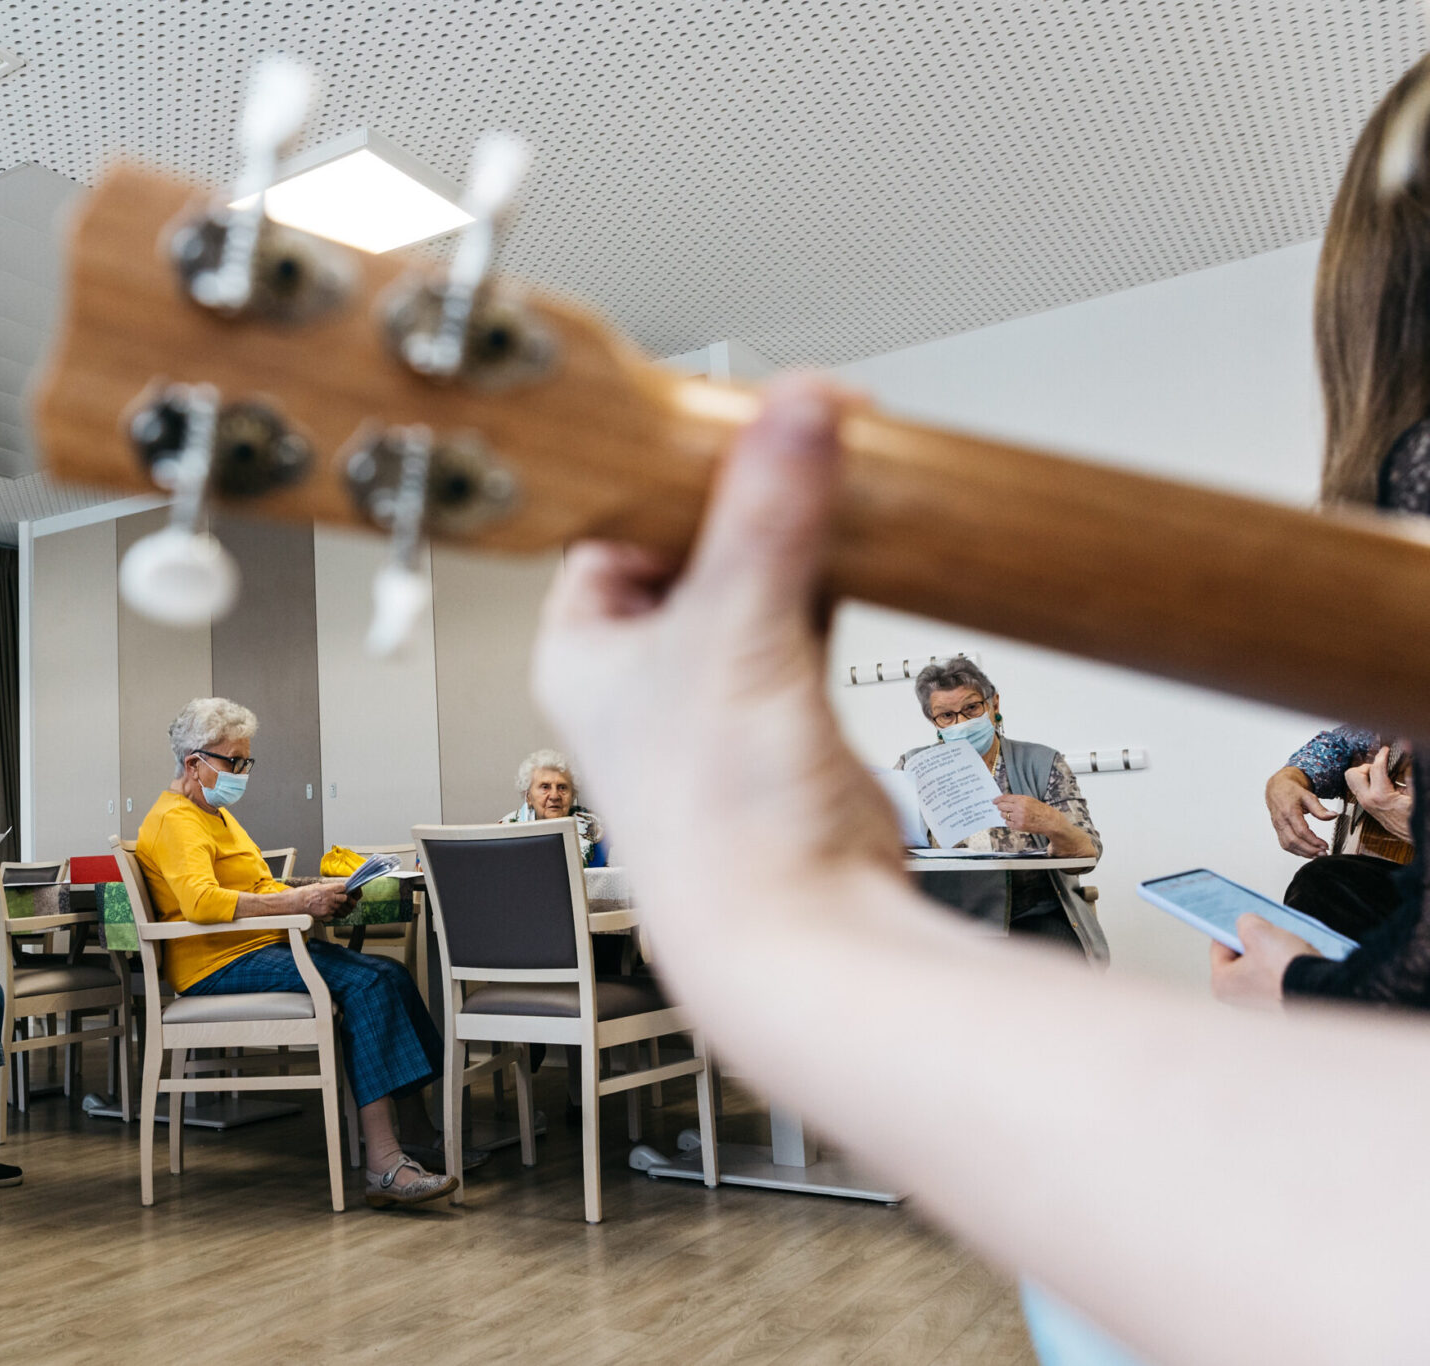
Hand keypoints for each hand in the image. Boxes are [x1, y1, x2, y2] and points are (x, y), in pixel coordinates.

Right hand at [295, 881, 349, 920]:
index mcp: (327, 889)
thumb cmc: (302, 894)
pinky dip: (330, 912)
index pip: (343, 888)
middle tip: (336, 897)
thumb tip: (332, 887)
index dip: (341, 889)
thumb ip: (326, 887)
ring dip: (335, 905)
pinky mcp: (325, 915)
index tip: (339, 890)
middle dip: (341, 897)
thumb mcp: (315, 886)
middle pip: (344, 898)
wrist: (295, 904)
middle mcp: (329, 898)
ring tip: (327, 903)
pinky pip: (333, 914)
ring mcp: (328, 908)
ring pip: (339, 907)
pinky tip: (323, 909)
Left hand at [533, 373, 904, 937]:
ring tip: (834, 474)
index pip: (612, 516)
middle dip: (745, 491)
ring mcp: (708, 693)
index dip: (670, 464)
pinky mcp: (778, 712)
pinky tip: (856, 544)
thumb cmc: (717, 826)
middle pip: (688, 538)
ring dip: (792, 531)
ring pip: (748, 574)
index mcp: (580, 646)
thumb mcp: (736, 632)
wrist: (798, 928)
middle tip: (799, 432)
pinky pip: (800, 614)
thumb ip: (769, 513)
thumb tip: (794, 412)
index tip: (736, 412)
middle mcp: (634, 670)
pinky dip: (826, 576)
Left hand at [992, 793, 1059, 834]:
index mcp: (1022, 799)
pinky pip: (1008, 823)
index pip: (1005, 798)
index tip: (994, 801)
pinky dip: (1009, 822)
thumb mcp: (1030, 800)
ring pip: (1004, 815)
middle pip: (1001, 807)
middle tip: (1002, 808)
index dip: (998, 799)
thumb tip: (1003, 801)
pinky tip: (1015, 820)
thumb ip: (1017, 800)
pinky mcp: (1019, 826)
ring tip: (1013, 815)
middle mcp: (1019, 808)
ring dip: (1005, 815)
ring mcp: (1019, 818)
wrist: (1050, 821)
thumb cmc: (1041, 810)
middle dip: (1001, 807)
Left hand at [1208, 914, 1316, 1010]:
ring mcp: (1264, 1000)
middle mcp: (1240, 996)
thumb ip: (1245, 922)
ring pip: (1264, 962)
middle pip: (1243, 954)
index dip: (1232, 928)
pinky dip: (1288, 961)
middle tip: (1266, 931)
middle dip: (1256, 940)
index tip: (1241, 920)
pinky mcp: (1286, 998)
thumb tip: (1248, 923)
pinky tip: (1296, 954)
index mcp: (1222, 983)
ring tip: (1284, 943)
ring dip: (1274, 950)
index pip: (1219, 945)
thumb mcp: (1256, 930)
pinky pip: (1282, 972)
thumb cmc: (1285, 968)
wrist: (1323, 987)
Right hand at [1264, 769, 1334, 857]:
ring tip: (1317, 855)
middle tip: (1324, 854)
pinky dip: (1296, 851)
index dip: (1314, 841)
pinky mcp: (1278, 830)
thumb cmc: (1291, 791)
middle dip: (1309, 850)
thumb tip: (1333, 816)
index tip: (1325, 845)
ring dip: (1303, 853)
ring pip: (1288, 845)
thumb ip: (1320, 808)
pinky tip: (1307, 852)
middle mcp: (1281, 821)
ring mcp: (1278, 826)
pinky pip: (1285, 844)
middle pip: (1293, 841)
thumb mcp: (1308, 796)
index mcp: (1289, 812)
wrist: (1277, 788)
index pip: (1301, 831)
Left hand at [1344, 747, 1412, 840]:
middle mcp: (1367, 800)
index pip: (1375, 768)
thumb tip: (1407, 756)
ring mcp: (1364, 803)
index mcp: (1380, 796)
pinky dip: (1366, 780)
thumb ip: (1409, 774)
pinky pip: (1359, 787)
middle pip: (1352, 774)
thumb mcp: (1415, 793)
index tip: (1387, 750)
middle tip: (1381, 766)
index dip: (1382, 755)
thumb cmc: (1414, 817)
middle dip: (1366, 766)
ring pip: (1352, 780)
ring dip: (1365, 773)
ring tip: (1382, 774)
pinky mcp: (1366, 805)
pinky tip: (1381, 781)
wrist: (1412, 833)